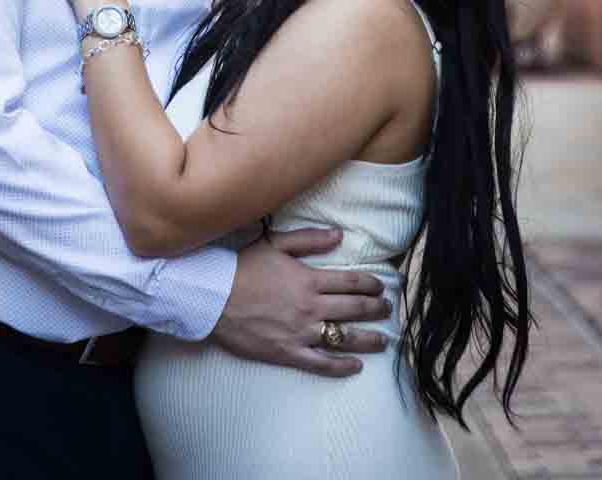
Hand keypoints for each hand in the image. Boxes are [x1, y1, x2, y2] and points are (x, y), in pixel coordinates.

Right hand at [213, 228, 390, 379]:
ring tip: (383, 340)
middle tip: (388, 310)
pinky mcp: (288, 353)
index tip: (382, 286)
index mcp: (308, 279)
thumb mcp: (275, 244)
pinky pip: (322, 364)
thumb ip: (309, 240)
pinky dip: (341, 366)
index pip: (351, 282)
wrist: (213, 297)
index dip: (371, 284)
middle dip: (376, 309)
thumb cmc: (242, 267)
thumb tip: (339, 235)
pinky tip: (355, 366)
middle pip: (354, 309)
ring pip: (344, 337)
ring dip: (368, 339)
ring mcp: (301, 332)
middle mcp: (310, 306)